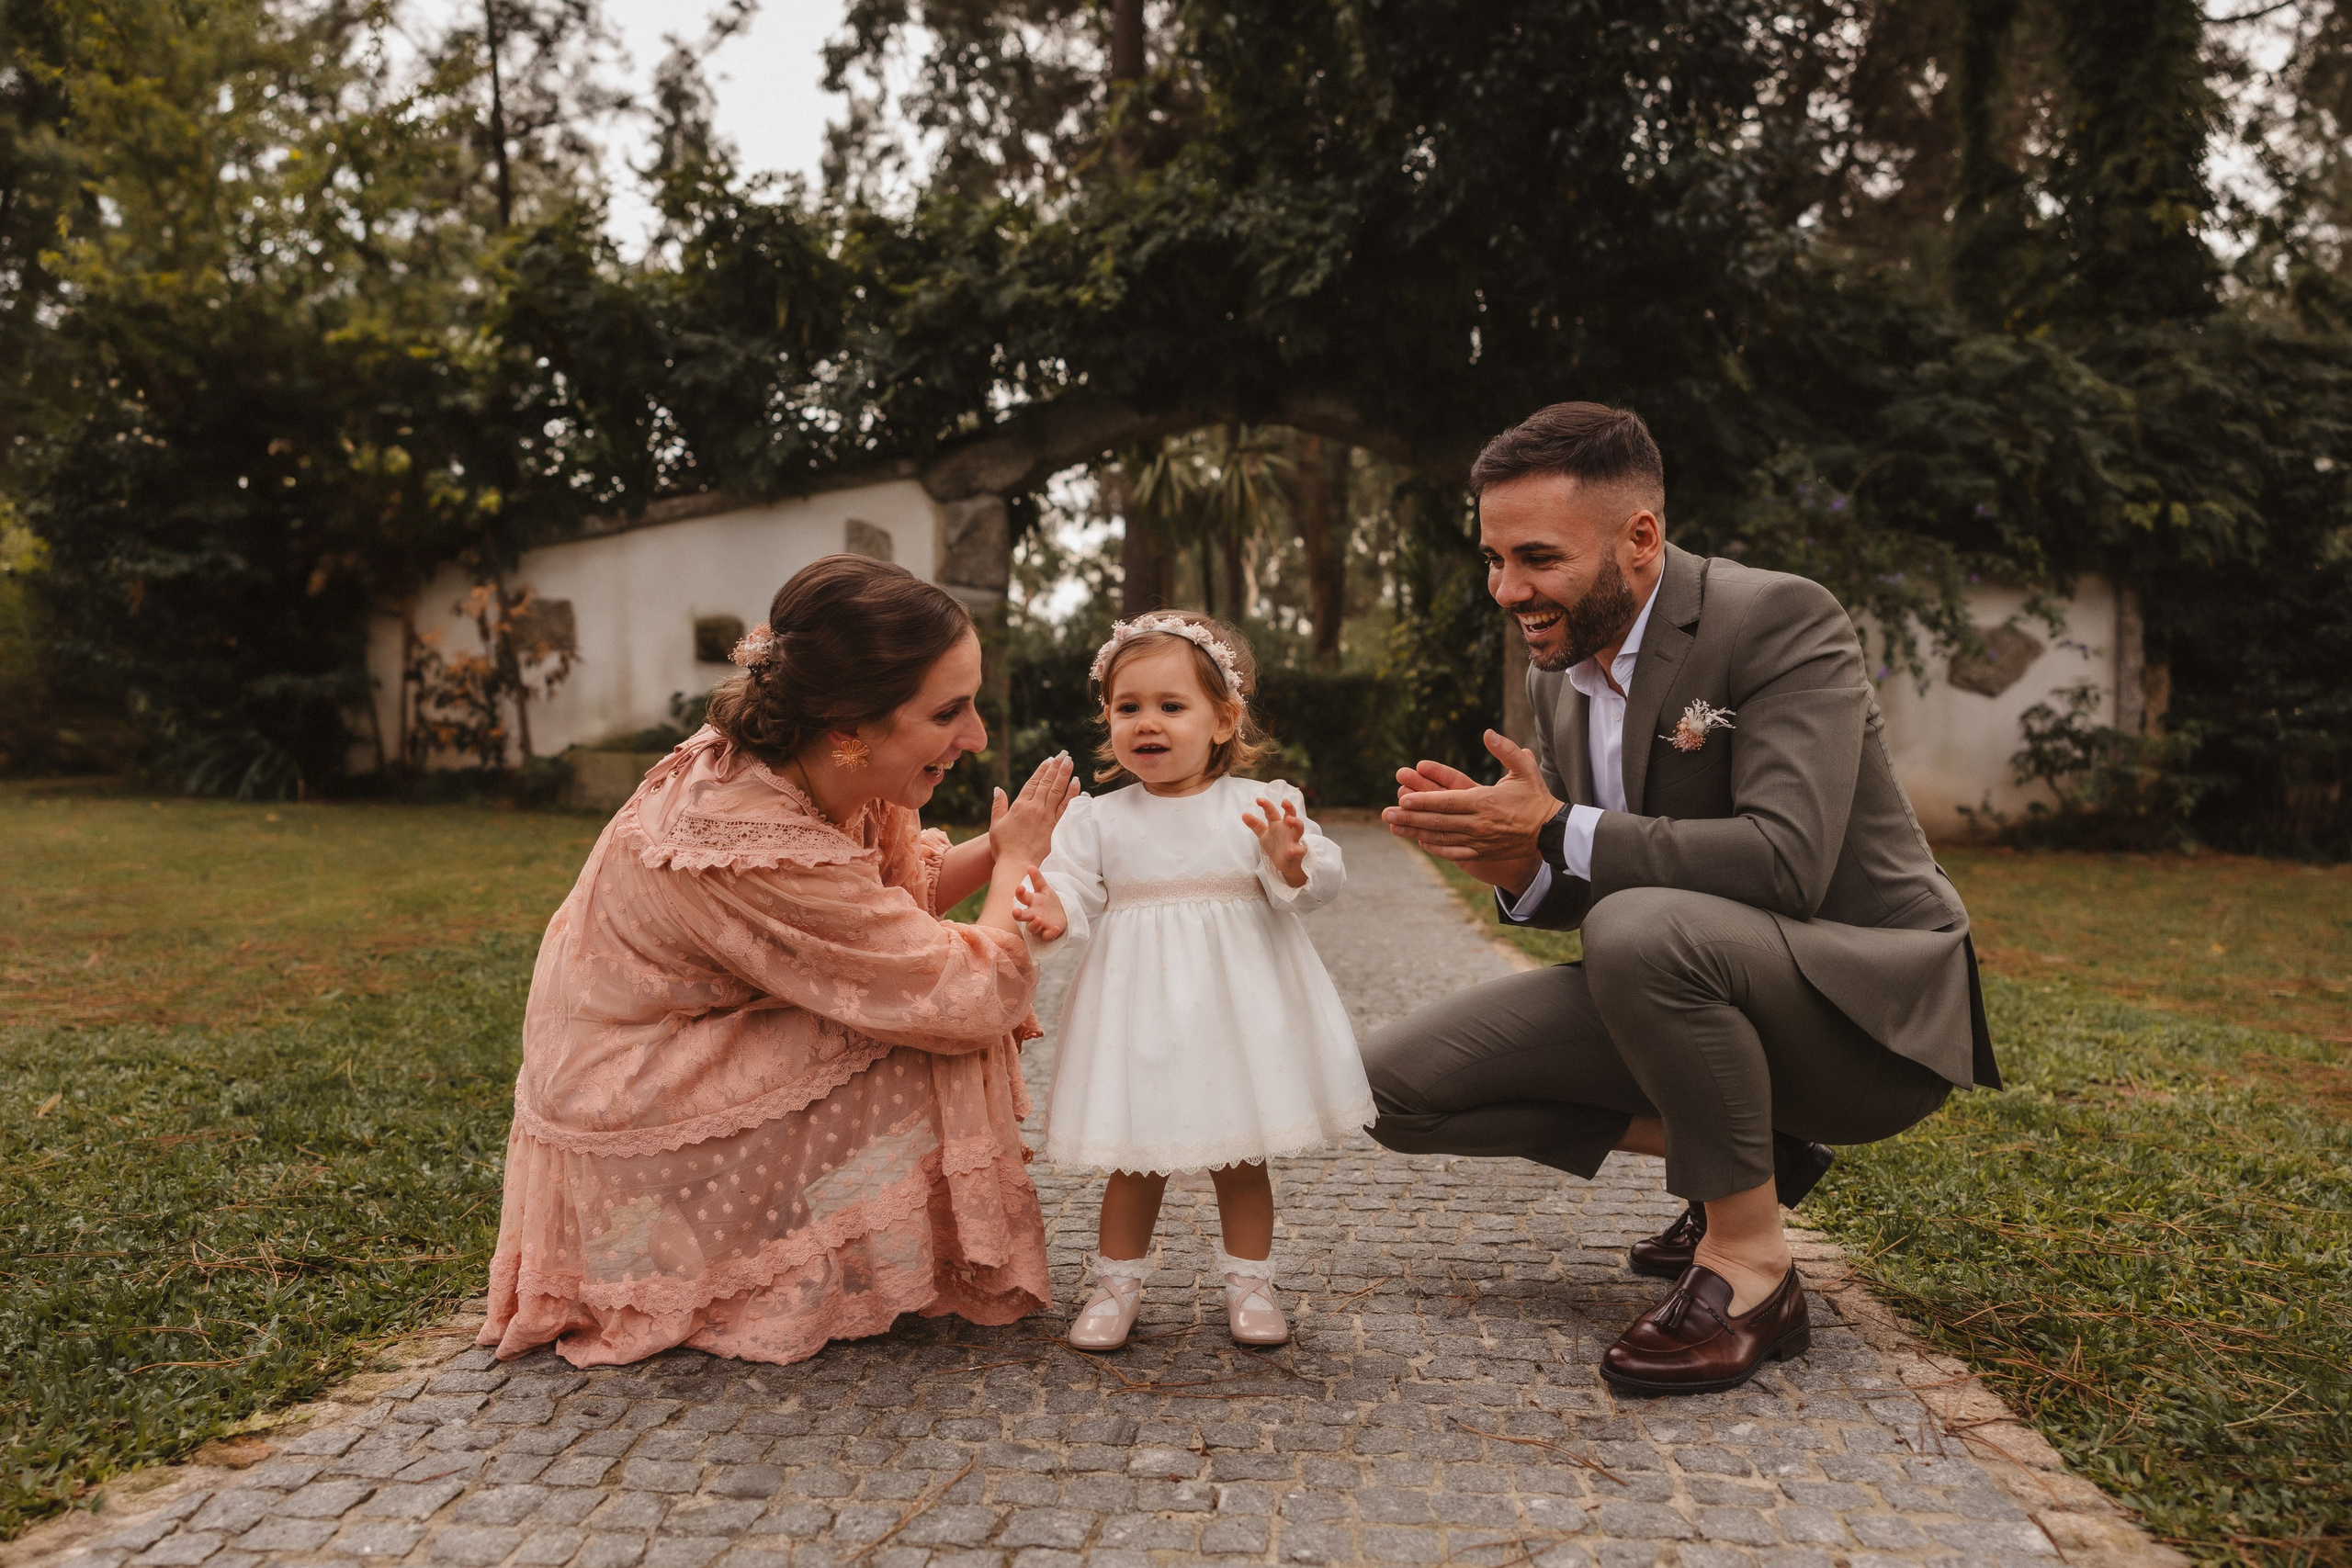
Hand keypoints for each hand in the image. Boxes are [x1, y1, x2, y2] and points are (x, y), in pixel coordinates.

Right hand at [988, 752, 1078, 869]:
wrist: (1016, 865)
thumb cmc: (1003, 848)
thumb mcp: (996, 825)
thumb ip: (998, 806)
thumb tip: (998, 789)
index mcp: (1020, 805)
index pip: (1033, 782)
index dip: (1042, 770)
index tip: (1050, 759)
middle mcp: (1035, 808)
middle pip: (1048, 783)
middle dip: (1056, 767)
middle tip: (1064, 754)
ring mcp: (1047, 817)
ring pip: (1058, 791)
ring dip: (1065, 775)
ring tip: (1070, 761)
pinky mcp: (1056, 827)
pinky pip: (1066, 807)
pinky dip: (1072, 794)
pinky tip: (1076, 782)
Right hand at [1012, 868, 1066, 940]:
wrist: (1060, 916)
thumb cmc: (1048, 903)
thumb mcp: (1044, 890)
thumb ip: (1037, 879)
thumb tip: (1030, 866)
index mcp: (1031, 903)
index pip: (1022, 898)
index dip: (1020, 893)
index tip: (1020, 887)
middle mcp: (1032, 915)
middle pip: (1021, 916)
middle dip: (1017, 914)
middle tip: (1016, 912)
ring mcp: (1039, 925)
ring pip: (1033, 927)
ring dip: (1034, 924)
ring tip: (1039, 919)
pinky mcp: (1048, 933)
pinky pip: (1047, 936)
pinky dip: (1050, 933)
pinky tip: (1055, 928)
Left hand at [1242, 795, 1309, 888]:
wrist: (1285, 863)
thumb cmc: (1276, 845)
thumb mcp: (1263, 834)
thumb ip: (1255, 824)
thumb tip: (1244, 814)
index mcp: (1278, 824)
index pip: (1272, 812)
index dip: (1266, 805)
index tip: (1258, 800)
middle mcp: (1287, 829)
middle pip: (1291, 815)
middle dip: (1289, 808)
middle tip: (1284, 802)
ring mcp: (1293, 840)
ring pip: (1299, 829)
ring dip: (1296, 823)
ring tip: (1290, 819)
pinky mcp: (1297, 852)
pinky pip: (1298, 850)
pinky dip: (1295, 850)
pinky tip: (1290, 850)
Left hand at [1381, 730, 1558, 879]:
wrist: (1552, 832)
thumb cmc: (1536, 797)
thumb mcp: (1525, 769)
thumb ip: (1506, 750)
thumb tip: (1488, 733)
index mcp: (1484, 801)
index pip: (1447, 801)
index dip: (1424, 800)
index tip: (1404, 798)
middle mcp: (1478, 823)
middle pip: (1438, 820)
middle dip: (1410, 817)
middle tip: (1386, 813)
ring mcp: (1479, 840)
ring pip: (1442, 837)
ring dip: (1416, 832)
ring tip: (1394, 827)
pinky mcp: (1483, 852)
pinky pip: (1454, 852)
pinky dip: (1436, 848)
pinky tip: (1421, 841)